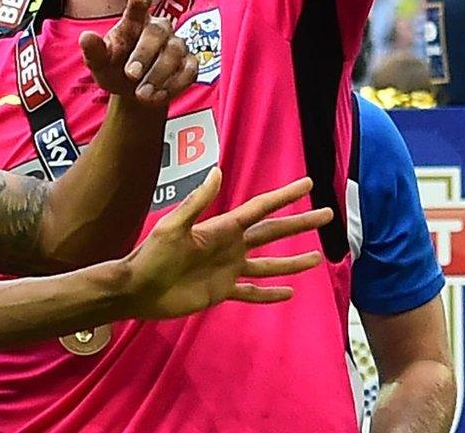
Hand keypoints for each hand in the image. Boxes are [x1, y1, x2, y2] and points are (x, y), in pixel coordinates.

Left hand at [79, 0, 194, 105]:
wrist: (133, 94)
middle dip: (144, 53)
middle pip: (158, 31)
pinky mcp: (189, 64)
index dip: (140, 0)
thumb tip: (86, 37)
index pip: (140, 3)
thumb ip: (94, 51)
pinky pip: (188, 71)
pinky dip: (172, 86)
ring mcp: (177, 45)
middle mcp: (159, 29)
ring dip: (157, 75)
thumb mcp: (100, 63)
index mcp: (135, 22)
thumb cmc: (116, 69)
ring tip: (141, 94)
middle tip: (130, 74)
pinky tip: (156, 97)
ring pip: (174, 52)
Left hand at [120, 170, 331, 320]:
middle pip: (273, 232)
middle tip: (327, 214)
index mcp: (223, 228)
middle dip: (300, 223)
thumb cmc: (151, 255)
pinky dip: (270, 293)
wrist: (136, 289)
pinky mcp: (222, 292)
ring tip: (317, 258)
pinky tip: (289, 293)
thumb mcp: (173, 225)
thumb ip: (197, 202)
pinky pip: (252, 292)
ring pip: (269, 263)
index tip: (308, 184)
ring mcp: (229, 269)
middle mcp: (231, 246)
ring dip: (292, 261)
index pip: (261, 208)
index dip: (285, 196)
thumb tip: (218, 171)